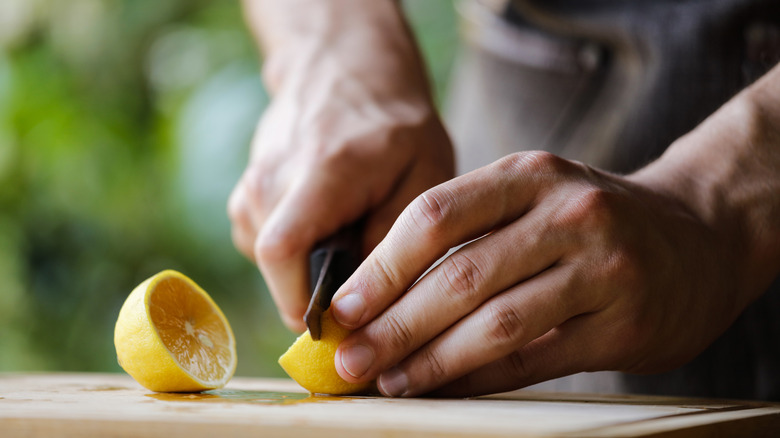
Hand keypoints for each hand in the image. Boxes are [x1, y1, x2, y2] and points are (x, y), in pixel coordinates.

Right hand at [228, 63, 452, 330]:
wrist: (346, 71)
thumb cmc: (395, 126)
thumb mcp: (424, 175)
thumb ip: (396, 239)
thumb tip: (365, 306)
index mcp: (320, 173)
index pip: (282, 252)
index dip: (304, 303)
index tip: (343, 324)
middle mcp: (270, 179)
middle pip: (276, 269)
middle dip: (317, 292)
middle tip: (363, 281)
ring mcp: (251, 185)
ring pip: (270, 264)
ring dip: (310, 269)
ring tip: (349, 236)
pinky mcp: (246, 195)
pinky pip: (266, 247)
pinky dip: (298, 252)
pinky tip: (327, 225)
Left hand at [329, 147, 764, 396]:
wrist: (698, 235)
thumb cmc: (591, 220)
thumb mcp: (534, 197)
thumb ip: (467, 235)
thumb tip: (381, 296)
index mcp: (529, 175)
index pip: (435, 215)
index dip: (381, 267)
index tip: (341, 307)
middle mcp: (566, 214)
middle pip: (460, 275)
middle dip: (395, 324)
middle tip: (350, 357)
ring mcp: (601, 268)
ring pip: (496, 323)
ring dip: (431, 359)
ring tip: (388, 380)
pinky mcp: (623, 323)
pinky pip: (534, 359)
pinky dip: (480, 379)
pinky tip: (444, 388)